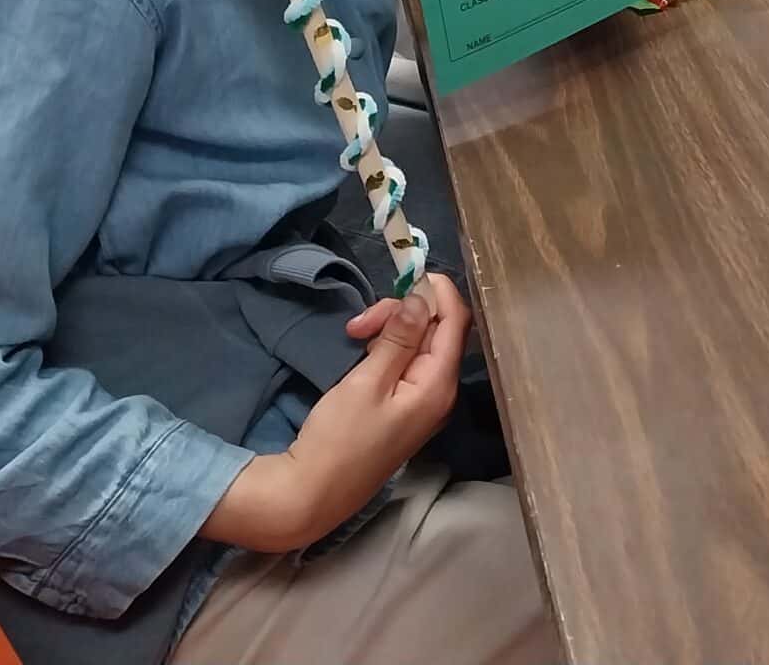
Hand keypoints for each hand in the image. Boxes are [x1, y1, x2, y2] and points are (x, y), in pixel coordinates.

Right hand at [206, 279, 469, 550]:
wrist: (311, 494)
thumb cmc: (339, 439)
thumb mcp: (367, 382)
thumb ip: (398, 339)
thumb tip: (422, 300)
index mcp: (439, 386)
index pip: (456, 322)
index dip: (438, 292)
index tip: (407, 275)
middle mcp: (440, 393)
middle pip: (436, 330)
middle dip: (403, 313)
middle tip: (360, 322)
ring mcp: (422, 403)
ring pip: (418, 345)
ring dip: (390, 330)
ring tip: (353, 334)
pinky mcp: (403, 409)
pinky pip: (406, 364)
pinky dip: (386, 350)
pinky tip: (361, 350)